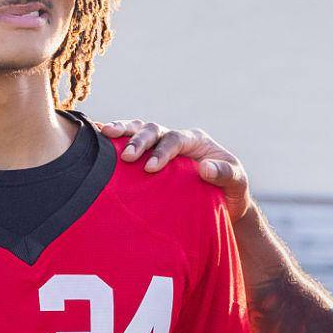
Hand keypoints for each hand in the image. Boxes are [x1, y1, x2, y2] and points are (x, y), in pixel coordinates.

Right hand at [97, 119, 251, 220]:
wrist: (223, 202)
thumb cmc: (231, 192)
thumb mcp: (238, 183)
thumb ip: (225, 174)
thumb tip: (205, 168)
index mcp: (195, 141)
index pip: (175, 139)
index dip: (162, 151)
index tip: (150, 168)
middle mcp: (176, 139)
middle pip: (154, 130)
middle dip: (139, 140)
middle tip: (126, 157)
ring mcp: (161, 147)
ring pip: (139, 130)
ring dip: (122, 132)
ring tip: (103, 133)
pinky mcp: (149, 157)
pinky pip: (130, 143)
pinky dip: (114, 139)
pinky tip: (95, 134)